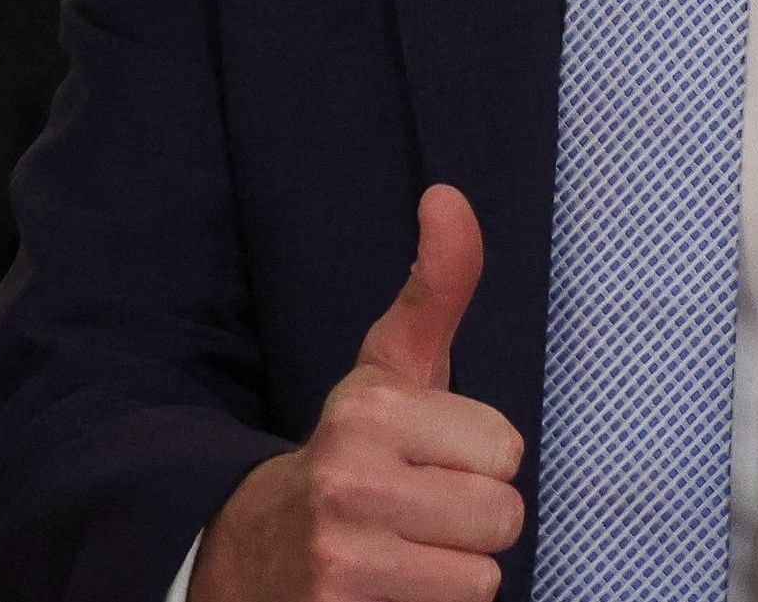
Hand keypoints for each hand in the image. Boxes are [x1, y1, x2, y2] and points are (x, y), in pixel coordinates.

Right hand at [193, 185, 525, 601]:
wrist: (250, 549)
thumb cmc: (352, 452)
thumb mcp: (391, 369)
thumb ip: (436, 287)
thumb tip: (448, 195)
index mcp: (371, 411)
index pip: (507, 450)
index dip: (477, 458)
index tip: (424, 458)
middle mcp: (350, 482)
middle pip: (503, 516)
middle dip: (471, 520)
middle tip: (416, 512)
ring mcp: (342, 559)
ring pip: (481, 577)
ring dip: (451, 573)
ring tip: (403, 551)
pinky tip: (389, 588)